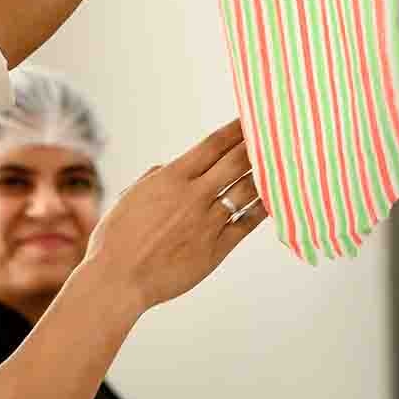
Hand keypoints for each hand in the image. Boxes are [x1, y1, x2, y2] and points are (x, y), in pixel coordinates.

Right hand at [83, 119, 265, 311]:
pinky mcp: (216, 249)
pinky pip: (246, 223)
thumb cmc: (115, 239)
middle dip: (256, 145)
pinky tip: (273, 200)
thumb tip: (168, 167)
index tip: (250, 119)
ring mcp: (208, 222)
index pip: (212, 145)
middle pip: (235, 162)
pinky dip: (261, 210)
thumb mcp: (130, 197)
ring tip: (282, 163)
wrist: (119, 278)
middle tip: (275, 134)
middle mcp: (194, 195)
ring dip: (264, 175)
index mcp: (171, 178)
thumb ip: (154, 179)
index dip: (234, 130)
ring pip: (245, 191)